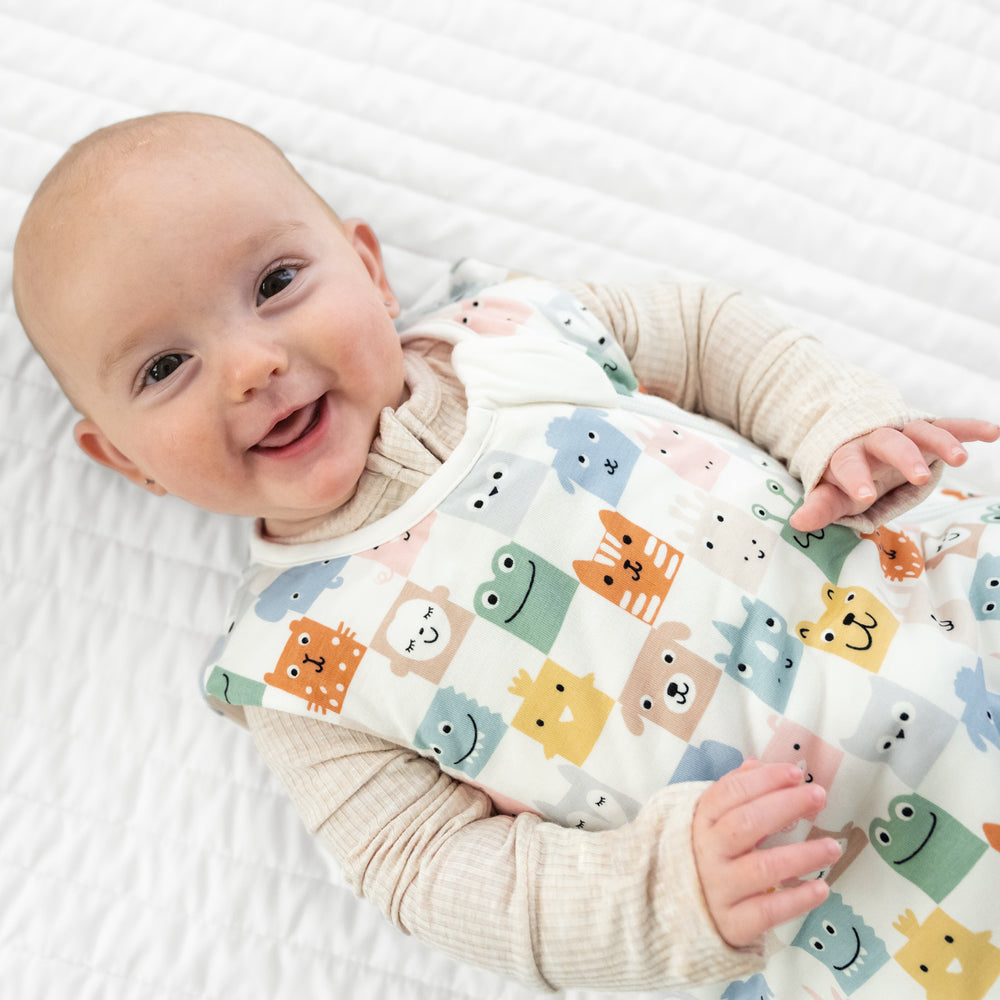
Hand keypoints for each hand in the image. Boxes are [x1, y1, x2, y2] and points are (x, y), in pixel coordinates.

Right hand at [692, 760, 839, 947]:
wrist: (685, 917)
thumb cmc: (709, 860)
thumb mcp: (712, 824)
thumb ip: (733, 793)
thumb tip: (755, 763)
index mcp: (701, 822)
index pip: (730, 792)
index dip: (764, 780)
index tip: (796, 773)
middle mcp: (707, 852)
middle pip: (746, 823)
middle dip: (786, 806)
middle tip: (818, 796)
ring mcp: (718, 888)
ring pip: (763, 868)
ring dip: (801, 855)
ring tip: (832, 846)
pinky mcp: (733, 922)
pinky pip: (768, 910)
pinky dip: (796, 899)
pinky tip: (821, 888)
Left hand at [790, 418, 999, 532]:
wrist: (856, 434)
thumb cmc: (845, 475)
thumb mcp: (832, 492)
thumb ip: (820, 506)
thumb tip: (797, 523)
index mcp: (847, 454)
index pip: (848, 465)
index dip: (855, 478)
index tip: (864, 495)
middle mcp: (875, 439)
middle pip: (888, 443)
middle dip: (904, 458)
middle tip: (920, 477)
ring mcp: (903, 432)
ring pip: (922, 432)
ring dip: (942, 441)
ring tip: (961, 459)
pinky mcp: (926, 430)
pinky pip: (948, 425)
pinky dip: (969, 427)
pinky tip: (994, 433)